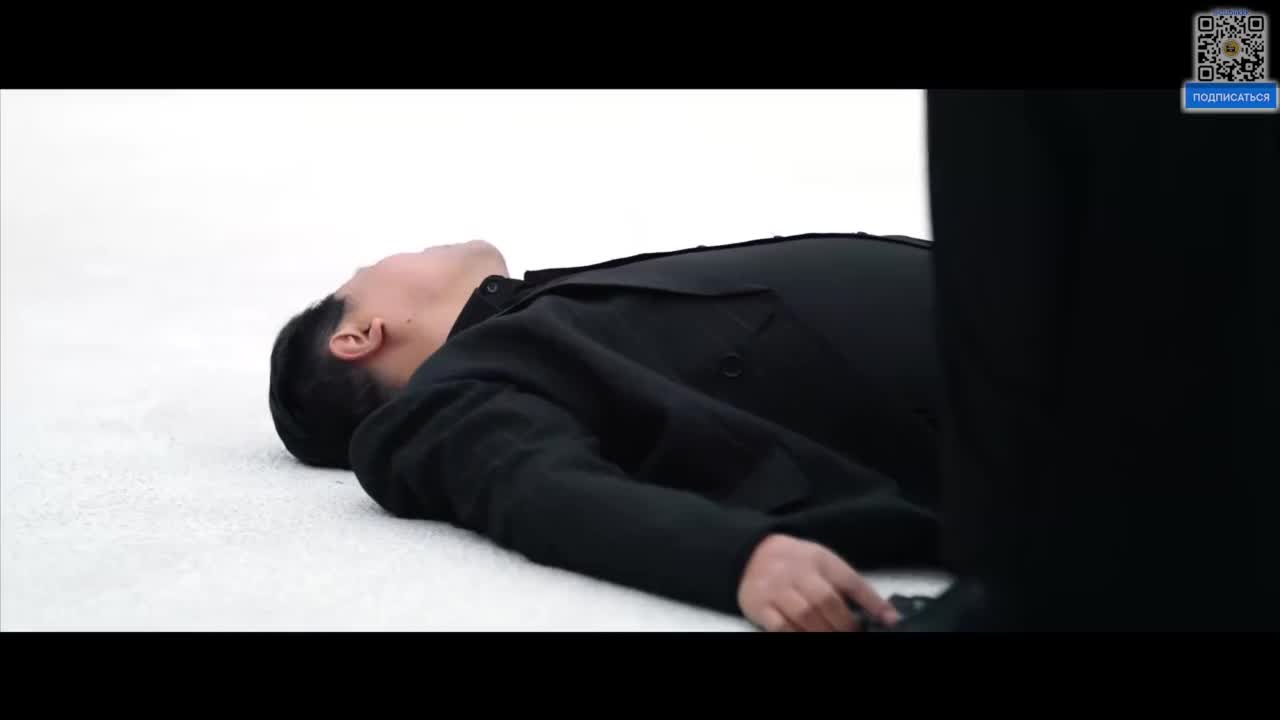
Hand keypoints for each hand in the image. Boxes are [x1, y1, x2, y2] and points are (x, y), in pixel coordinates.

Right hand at [737, 533, 900, 631]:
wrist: (751, 554)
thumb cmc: (795, 563)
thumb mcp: (822, 562)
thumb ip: (848, 585)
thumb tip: (884, 614)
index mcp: (818, 559)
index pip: (850, 580)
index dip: (872, 602)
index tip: (889, 620)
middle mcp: (797, 572)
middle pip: (826, 601)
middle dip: (845, 625)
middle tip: (854, 634)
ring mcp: (776, 589)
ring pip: (804, 616)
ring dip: (823, 633)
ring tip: (833, 637)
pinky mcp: (759, 605)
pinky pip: (780, 627)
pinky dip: (797, 635)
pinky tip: (806, 636)